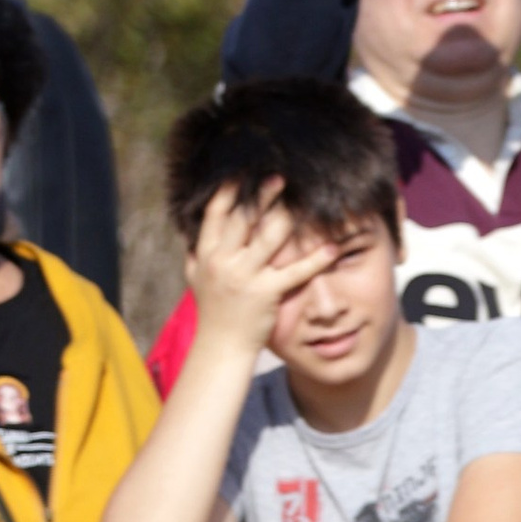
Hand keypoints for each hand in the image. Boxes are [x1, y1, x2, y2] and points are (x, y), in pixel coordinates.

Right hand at [187, 182, 322, 348]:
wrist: (221, 348)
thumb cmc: (212, 314)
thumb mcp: (196, 279)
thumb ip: (194, 254)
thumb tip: (189, 233)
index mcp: (207, 254)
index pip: (217, 214)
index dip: (229, 191)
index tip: (241, 173)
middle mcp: (224, 261)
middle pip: (244, 219)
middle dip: (261, 196)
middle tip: (278, 177)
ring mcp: (245, 276)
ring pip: (268, 238)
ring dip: (286, 217)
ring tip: (300, 200)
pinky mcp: (267, 293)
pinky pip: (295, 272)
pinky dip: (315, 259)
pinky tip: (331, 248)